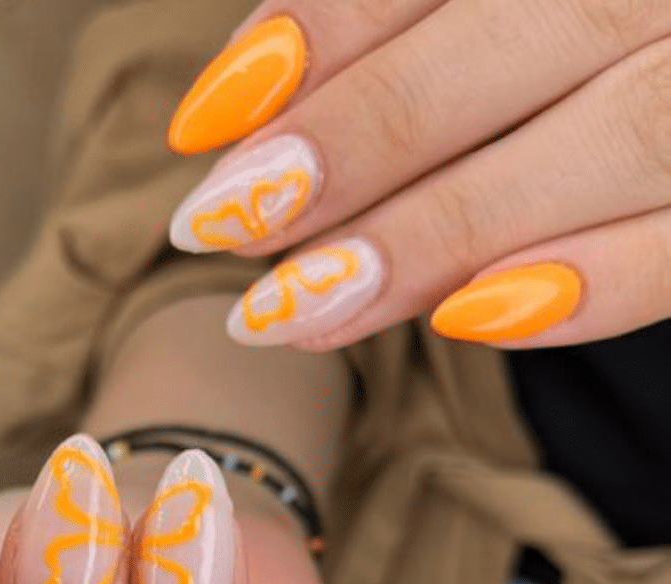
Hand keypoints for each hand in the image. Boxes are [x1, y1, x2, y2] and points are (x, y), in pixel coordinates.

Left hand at [168, 0, 670, 350]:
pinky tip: (466, 321)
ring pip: (613, 140)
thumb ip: (402, 39)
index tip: (202, 122)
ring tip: (295, 311)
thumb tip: (258, 120)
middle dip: (360, 140)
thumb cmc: (557, 63)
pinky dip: (592, 288)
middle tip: (227, 227)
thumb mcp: (487, 26)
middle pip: (532, 36)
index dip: (321, 32)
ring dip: (438, 234)